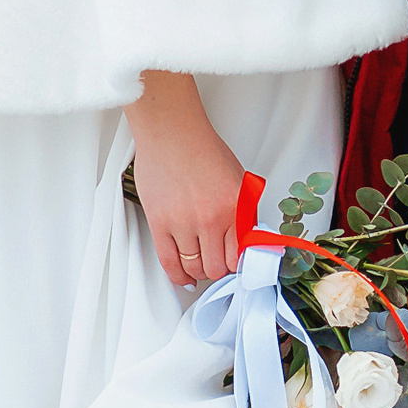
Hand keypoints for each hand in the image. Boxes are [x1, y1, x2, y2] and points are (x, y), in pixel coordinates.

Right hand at [129, 70, 250, 292]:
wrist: (172, 131)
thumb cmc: (202, 149)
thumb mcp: (238, 179)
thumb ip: (244, 212)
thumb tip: (248, 240)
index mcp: (235, 207)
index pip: (240, 255)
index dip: (237, 265)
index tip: (234, 264)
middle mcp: (211, 218)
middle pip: (217, 267)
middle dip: (218, 270)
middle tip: (215, 264)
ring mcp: (184, 223)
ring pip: (194, 267)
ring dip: (197, 271)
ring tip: (198, 265)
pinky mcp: (160, 223)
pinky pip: (169, 262)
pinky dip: (177, 275)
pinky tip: (182, 276)